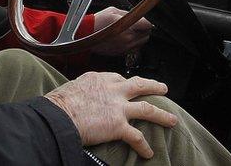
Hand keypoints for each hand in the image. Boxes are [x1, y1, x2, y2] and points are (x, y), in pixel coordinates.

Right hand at [45, 73, 176, 158]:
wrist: (59, 116)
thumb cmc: (58, 103)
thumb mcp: (71, 87)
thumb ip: (81, 90)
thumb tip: (79, 97)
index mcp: (99, 79)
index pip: (118, 78)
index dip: (125, 83)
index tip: (128, 86)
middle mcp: (113, 90)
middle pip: (139, 85)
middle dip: (153, 86)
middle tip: (163, 89)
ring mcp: (118, 107)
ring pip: (147, 109)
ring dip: (162, 115)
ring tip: (172, 120)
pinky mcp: (118, 126)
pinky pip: (137, 137)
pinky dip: (144, 146)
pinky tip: (149, 152)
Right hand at [90, 7, 151, 55]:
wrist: (85, 34)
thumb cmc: (97, 22)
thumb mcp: (114, 11)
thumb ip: (128, 13)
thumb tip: (139, 14)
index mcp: (127, 26)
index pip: (148, 25)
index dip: (149, 21)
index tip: (146, 19)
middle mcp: (128, 39)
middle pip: (147, 34)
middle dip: (144, 28)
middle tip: (137, 23)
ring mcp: (125, 47)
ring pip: (142, 42)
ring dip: (140, 36)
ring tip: (131, 30)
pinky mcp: (121, 53)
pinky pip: (134, 49)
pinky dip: (133, 43)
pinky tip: (126, 37)